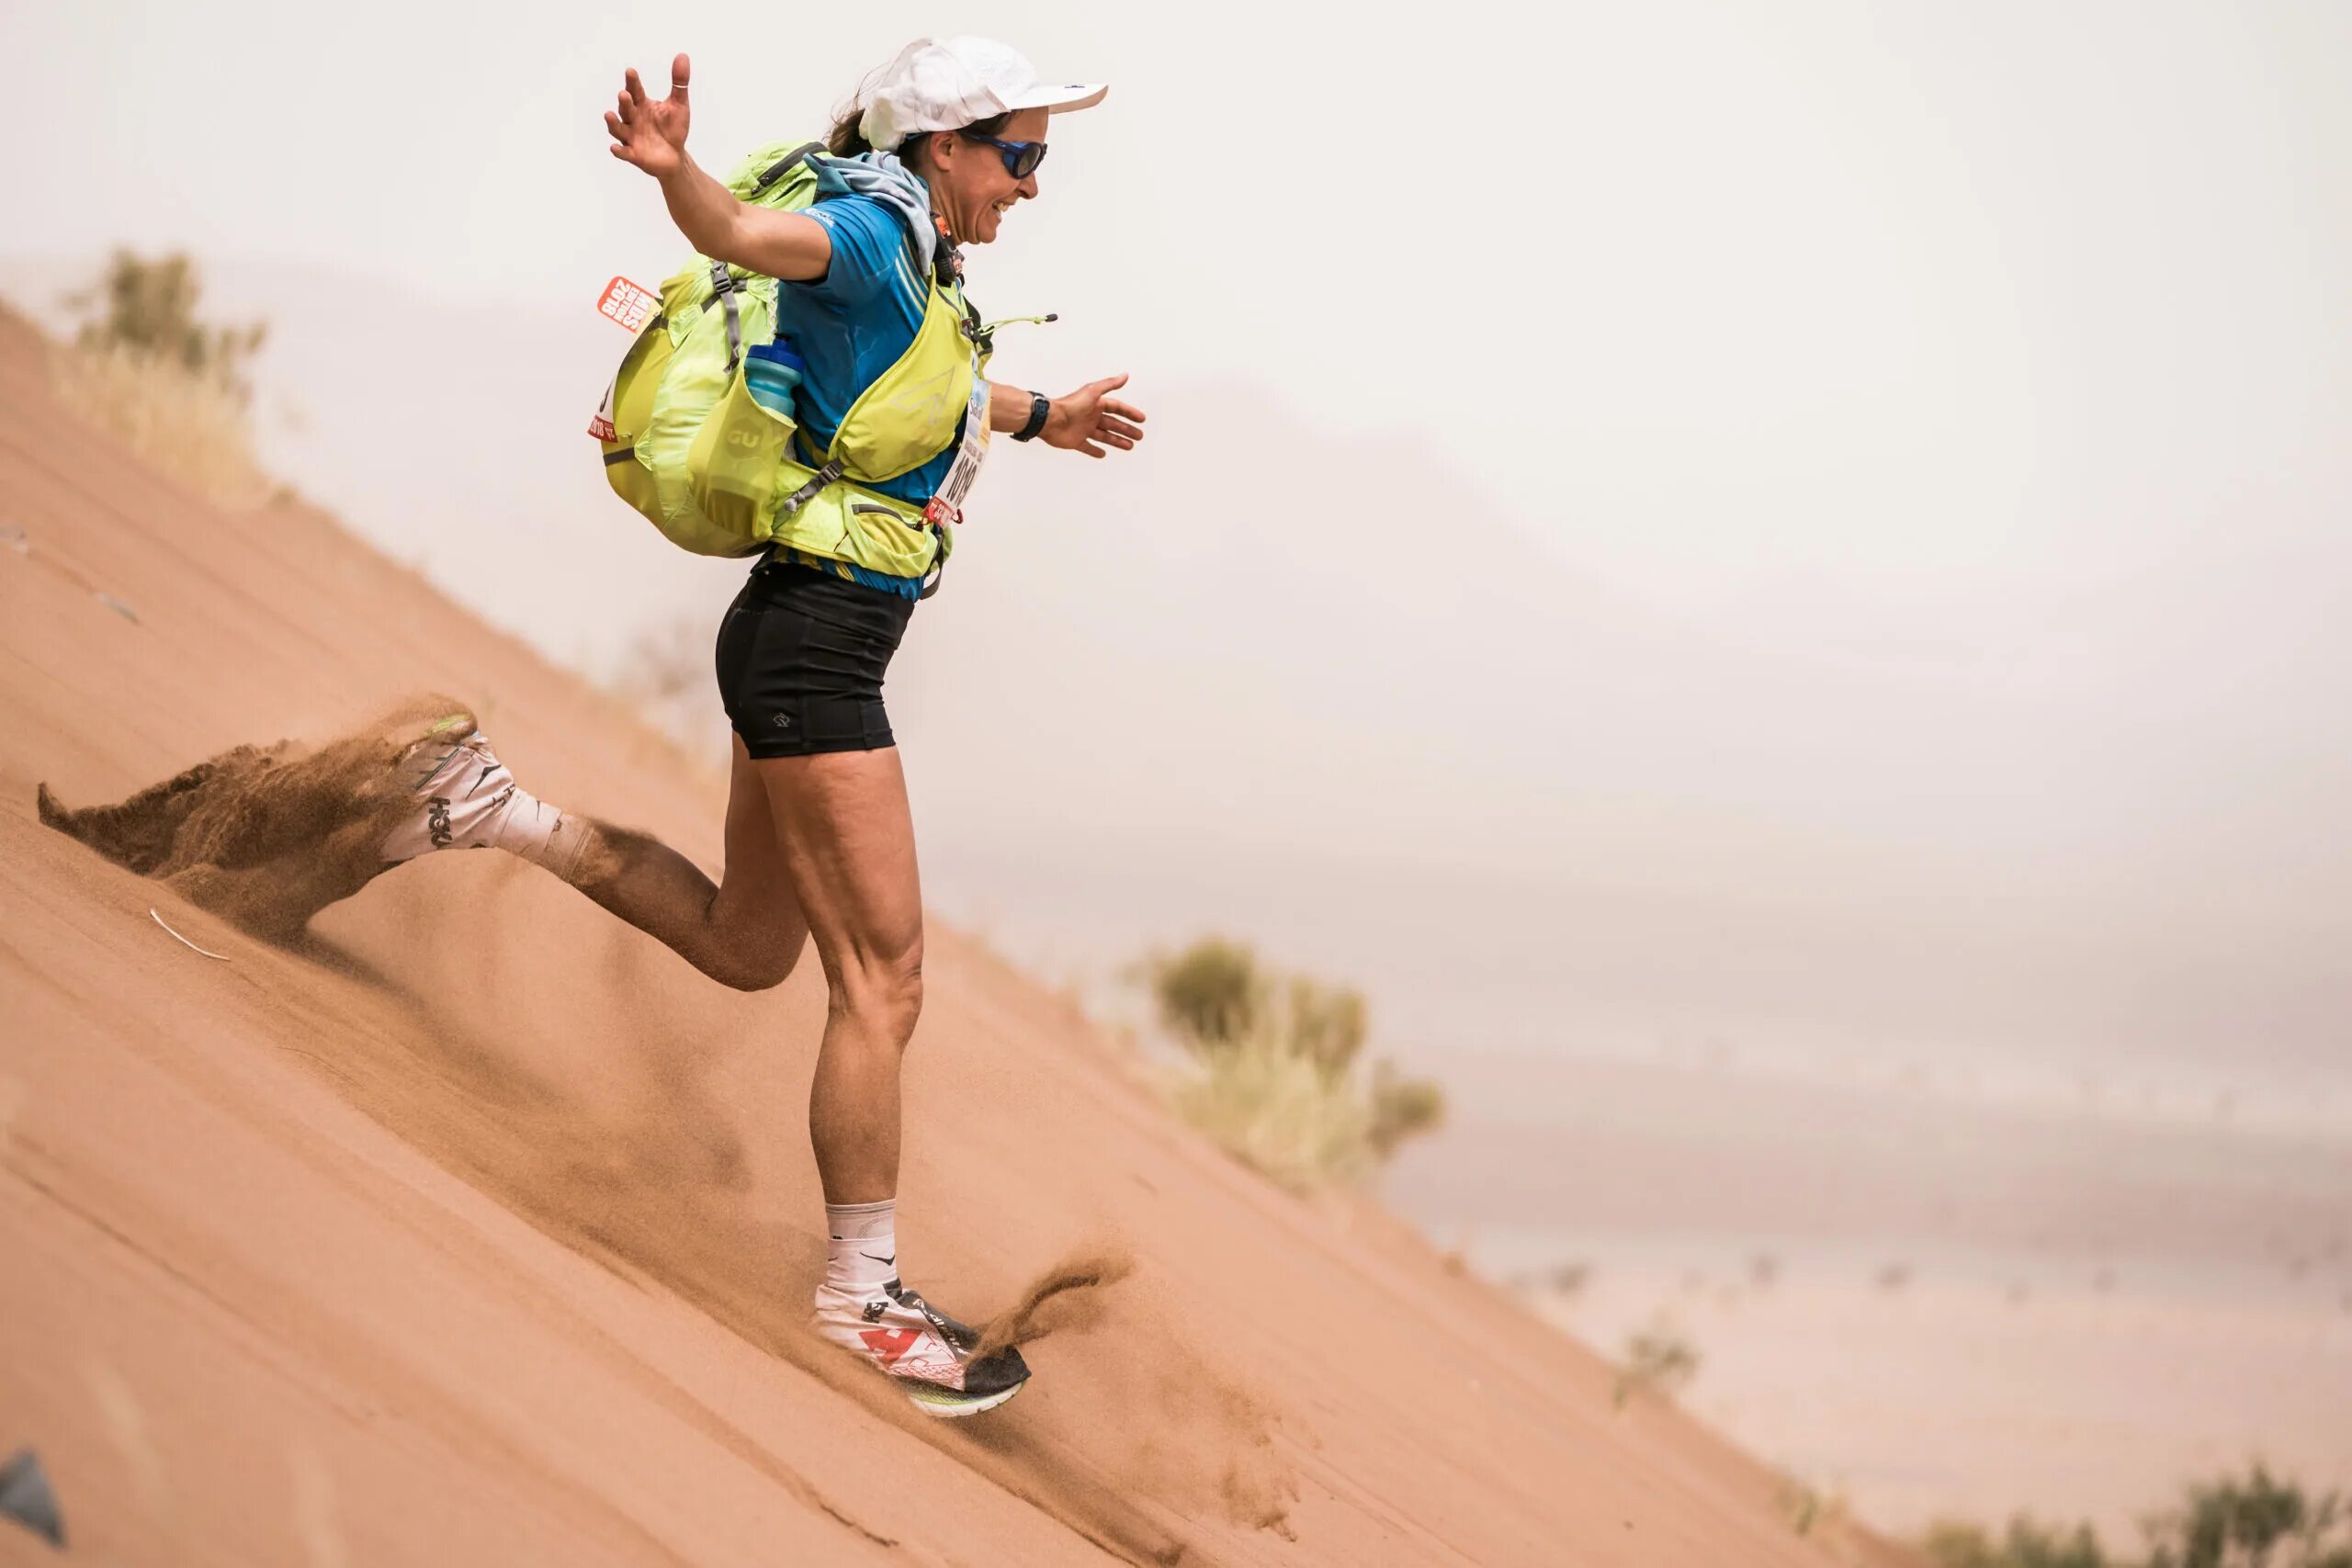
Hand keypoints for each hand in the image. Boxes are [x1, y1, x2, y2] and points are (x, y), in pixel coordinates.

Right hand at [605, 53, 692, 178]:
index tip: (630, 71)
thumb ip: (679, 82)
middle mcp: (633, 119)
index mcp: (642, 105)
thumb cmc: (674, 128)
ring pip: (619, 129)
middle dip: (624, 102)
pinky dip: (619, 151)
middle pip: (626, 109)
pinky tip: (615, 148)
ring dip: (613, 122)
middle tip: (624, 94)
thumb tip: (683, 55)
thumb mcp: (679, 104)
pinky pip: (624, 153)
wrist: (675, 156)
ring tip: (609, 115)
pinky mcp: (634, 154)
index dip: (632, 82)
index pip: (635, 91)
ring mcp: (631, 137)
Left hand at [1043, 374, 1146, 458]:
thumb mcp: (1093, 391)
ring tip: (1130, 446)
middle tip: (1139, 436)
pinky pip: (1087, 447)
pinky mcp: (1076, 441)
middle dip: (1127, 430)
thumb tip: (1125, 375)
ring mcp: (1084, 429)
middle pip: (1113, 423)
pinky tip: (1103, 454)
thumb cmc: (1071, 405)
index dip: (1130, 413)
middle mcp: (1091, 416)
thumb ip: (1110, 384)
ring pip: (1104, 436)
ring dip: (1117, 440)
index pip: (1117, 408)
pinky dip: (1095, 451)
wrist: (1051, 420)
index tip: (1141, 419)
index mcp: (1096, 404)